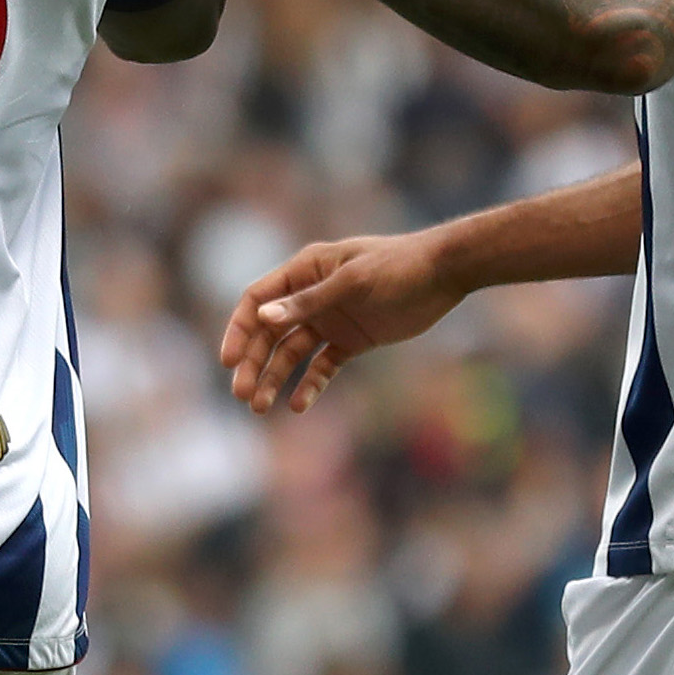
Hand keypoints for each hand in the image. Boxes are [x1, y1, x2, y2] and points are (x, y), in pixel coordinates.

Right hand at [219, 229, 464, 413]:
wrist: (444, 274)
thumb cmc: (398, 267)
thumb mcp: (353, 283)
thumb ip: (309, 302)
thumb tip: (263, 317)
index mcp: (305, 270)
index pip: (258, 300)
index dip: (240, 330)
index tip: (229, 361)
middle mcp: (311, 295)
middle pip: (270, 332)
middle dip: (253, 363)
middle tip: (241, 395)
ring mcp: (331, 319)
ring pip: (292, 353)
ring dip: (275, 378)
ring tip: (259, 407)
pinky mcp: (352, 340)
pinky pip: (323, 366)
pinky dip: (310, 385)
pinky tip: (298, 406)